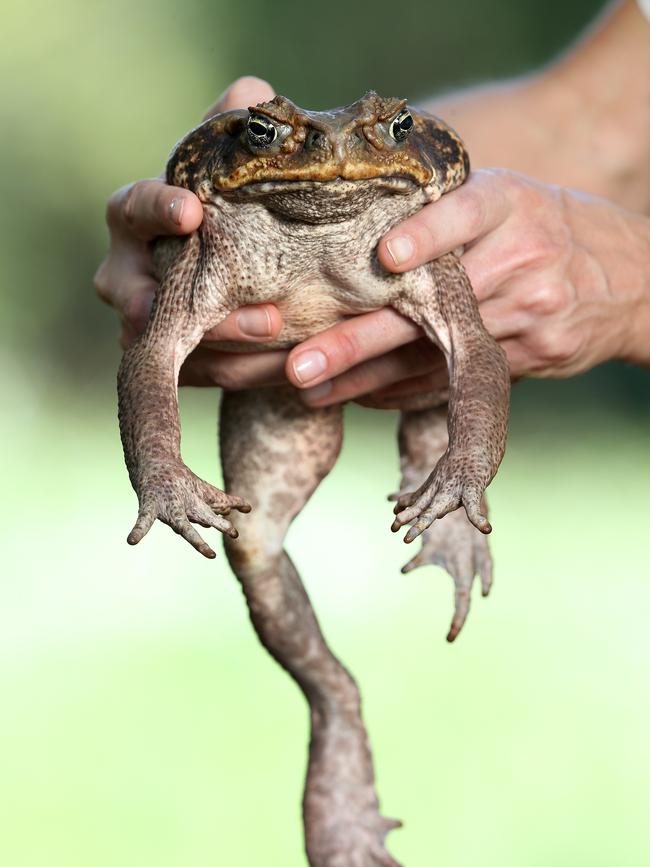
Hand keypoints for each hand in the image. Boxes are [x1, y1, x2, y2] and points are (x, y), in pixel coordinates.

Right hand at [94, 75, 291, 387]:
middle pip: (136, 296)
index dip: (157, 210)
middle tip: (254, 312)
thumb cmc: (236, 198)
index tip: (192, 212)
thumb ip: (242, 123)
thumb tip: (250, 97)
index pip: (133, 208)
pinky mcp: (181, 361)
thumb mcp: (242, 157)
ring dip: (228, 347)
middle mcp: (130, 272)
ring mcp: (149, 323)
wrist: (254, 260)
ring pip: (172, 345)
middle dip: (185, 305)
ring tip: (281, 333)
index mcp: (138, 214)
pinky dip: (245, 372)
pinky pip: (205, 375)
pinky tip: (292, 364)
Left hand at [283, 169, 649, 407]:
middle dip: (360, 339)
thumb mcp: (507, 198)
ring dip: (366, 378)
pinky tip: (358, 397)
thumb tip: (356, 240)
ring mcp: (526, 312)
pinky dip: (404, 391)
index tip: (386, 258)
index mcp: (508, 204)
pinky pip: (456, 379)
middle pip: (433, 305)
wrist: (631, 277)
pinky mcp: (529, 356)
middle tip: (300, 363)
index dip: (427, 234)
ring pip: (435, 354)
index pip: (466, 213)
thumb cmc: (545, 226)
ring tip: (309, 390)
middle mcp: (519, 257)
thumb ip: (444, 213)